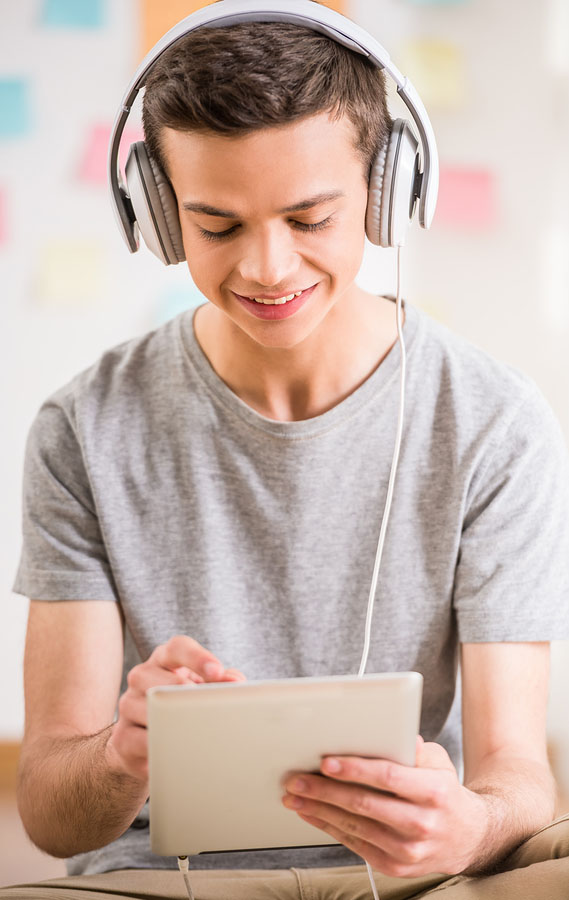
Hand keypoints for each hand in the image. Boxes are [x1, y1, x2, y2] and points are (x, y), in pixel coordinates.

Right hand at [105, 635, 245, 781]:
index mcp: (165, 659)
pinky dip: (161, 747)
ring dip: (173, 721)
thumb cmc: (182, 708)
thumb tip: (235, 682)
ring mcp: (128, 705)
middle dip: (184, 693)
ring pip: (147, 709)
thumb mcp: (202, 690)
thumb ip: (221, 682)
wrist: (145, 745)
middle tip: (205, 707)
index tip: (217, 671)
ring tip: (196, 732)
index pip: (178, 647)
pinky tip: (178, 752)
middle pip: (159, 677)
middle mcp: (142, 676)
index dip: (197, 657)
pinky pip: (139, 741)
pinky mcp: (121, 737)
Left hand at [282, 737, 489, 876]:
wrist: (469, 838)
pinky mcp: (396, 867)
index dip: (354, 769)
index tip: (326, 762)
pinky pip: (356, 844)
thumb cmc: (445, 792)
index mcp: (433, 792)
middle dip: (324, 790)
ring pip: (355, 826)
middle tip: (296, 779)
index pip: (387, 777)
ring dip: (319, 810)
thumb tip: (388, 731)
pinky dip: (330, 828)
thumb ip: (412, 749)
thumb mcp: (439, 763)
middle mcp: (422, 823)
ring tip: (295, 796)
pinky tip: (313, 814)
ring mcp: (408, 850)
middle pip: (364, 804)